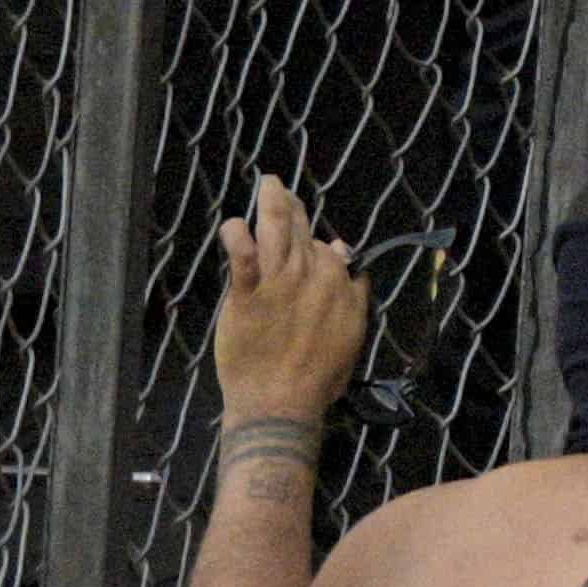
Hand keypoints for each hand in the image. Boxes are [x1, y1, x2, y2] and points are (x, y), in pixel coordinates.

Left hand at [210, 181, 368, 420]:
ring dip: (270, 203)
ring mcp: (278, 283)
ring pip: (275, 231)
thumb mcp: (351, 333)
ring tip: (267, 184)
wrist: (282, 402)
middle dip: (288, 204)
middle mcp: (310, 275)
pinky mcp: (246, 296)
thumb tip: (347, 255)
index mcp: (338, 283)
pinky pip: (242, 259)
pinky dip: (238, 238)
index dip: (311, 238)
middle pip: (299, 229)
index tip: (302, 233)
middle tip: (275, 187)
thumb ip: (353, 293)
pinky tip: (234, 224)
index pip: (325, 246)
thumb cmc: (318, 376)